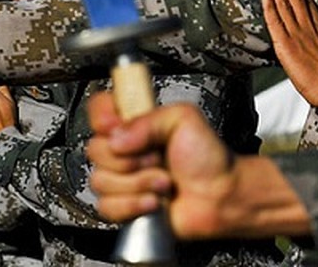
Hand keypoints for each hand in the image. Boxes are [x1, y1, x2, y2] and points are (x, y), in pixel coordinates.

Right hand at [86, 92, 311, 239]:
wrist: (221, 196)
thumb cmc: (208, 157)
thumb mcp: (183, 119)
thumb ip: (148, 120)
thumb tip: (117, 138)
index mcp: (134, 123)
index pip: (98, 109)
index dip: (101, 117)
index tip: (115, 124)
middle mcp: (123, 150)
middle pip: (96, 150)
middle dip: (132, 159)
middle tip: (158, 159)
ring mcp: (122, 179)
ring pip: (102, 181)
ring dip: (138, 183)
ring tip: (164, 183)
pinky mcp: (124, 207)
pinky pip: (107, 207)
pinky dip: (134, 205)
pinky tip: (156, 203)